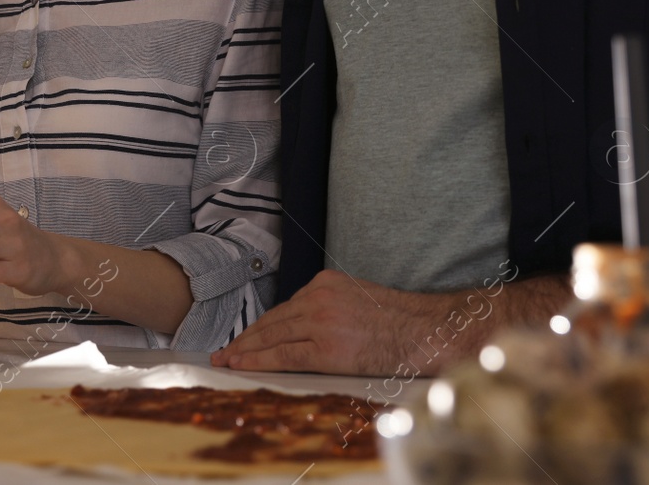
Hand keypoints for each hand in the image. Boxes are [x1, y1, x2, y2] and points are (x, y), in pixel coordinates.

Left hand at [210, 269, 473, 375]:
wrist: (423, 332)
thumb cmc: (398, 322)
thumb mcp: (357, 299)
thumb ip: (330, 307)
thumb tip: (305, 326)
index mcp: (325, 284)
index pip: (285, 308)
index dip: (262, 325)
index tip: (245, 335)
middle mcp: (317, 298)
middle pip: (273, 321)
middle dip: (247, 337)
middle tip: (225, 350)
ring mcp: (319, 321)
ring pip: (272, 337)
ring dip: (246, 350)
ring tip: (227, 360)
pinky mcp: (324, 347)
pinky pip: (283, 355)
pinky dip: (258, 360)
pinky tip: (242, 364)